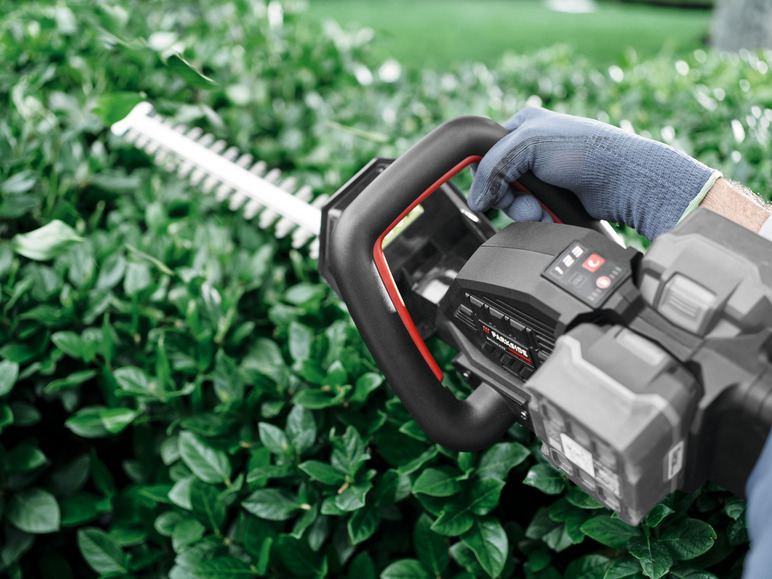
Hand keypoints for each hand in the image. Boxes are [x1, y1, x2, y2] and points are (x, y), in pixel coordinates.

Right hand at [468, 107, 720, 238]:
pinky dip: (539, 219)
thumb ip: (493, 168)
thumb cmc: (587, 150)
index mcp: (523, 126)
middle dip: (509, 197)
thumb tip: (477, 198)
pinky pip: (532, 214)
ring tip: (544, 208)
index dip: (485, 175)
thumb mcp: (528, 145)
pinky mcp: (555, 197)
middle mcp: (531, 150)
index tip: (489, 190)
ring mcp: (544, 176)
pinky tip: (552, 214)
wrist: (626, 180)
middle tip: (527, 198)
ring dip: (525, 211)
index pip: (485, 153)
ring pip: (514, 203)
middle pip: (497, 184)